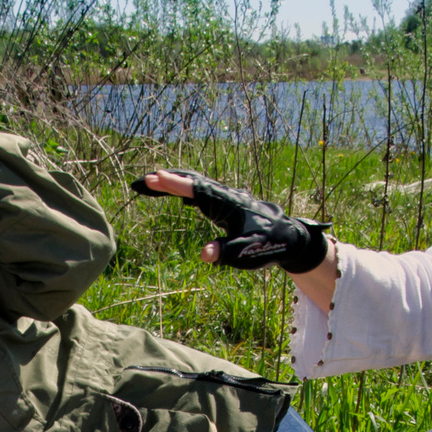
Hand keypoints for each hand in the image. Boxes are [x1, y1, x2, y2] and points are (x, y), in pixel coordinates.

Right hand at [132, 169, 329, 274]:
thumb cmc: (269, 246)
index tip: (156, 177)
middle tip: (141, 181)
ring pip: (196, 186)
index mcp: (228, 204)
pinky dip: (185, 191)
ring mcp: (226, 199)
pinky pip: (201, 193)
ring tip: (150, 185)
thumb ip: (225, 252)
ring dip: (174, 183)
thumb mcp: (247, 254)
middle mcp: (225, 196)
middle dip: (167, 180)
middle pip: (192, 182)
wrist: (290, 238)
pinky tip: (176, 195)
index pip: (197, 191)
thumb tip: (204, 254)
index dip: (176, 184)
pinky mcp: (226, 205)